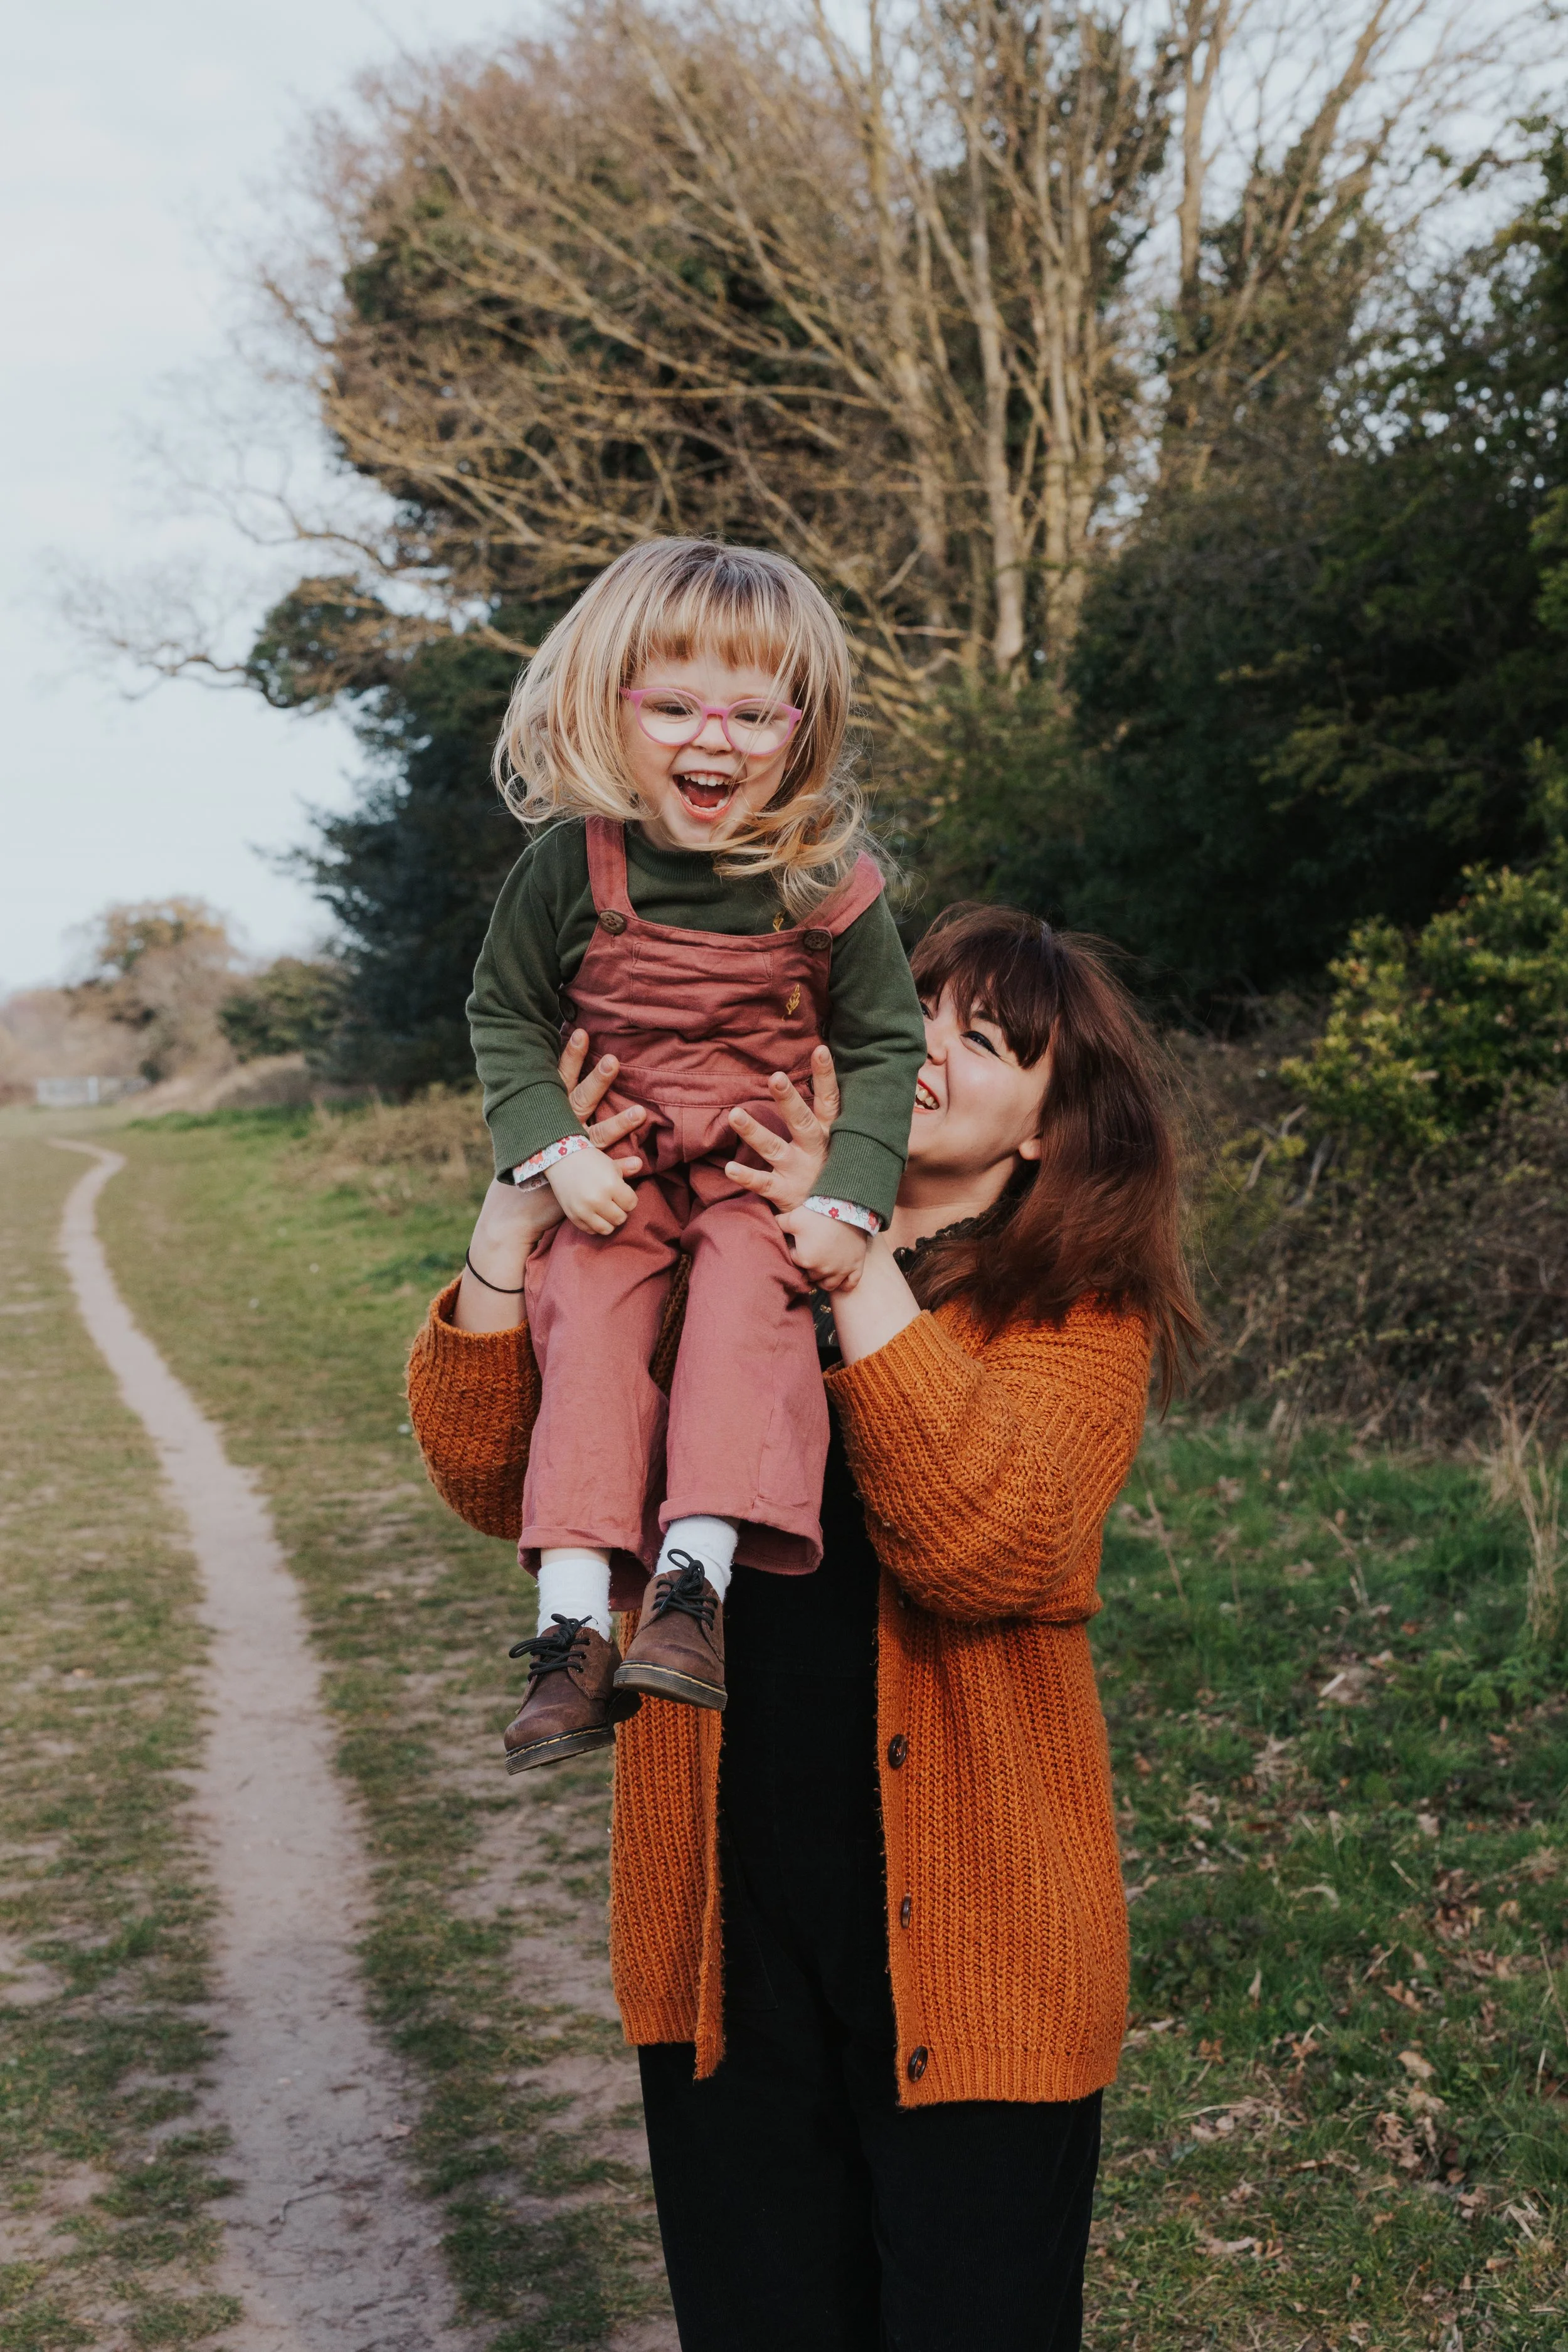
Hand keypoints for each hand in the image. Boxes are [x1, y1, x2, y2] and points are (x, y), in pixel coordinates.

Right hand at [454, 1034, 646, 1325]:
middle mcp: (559, 1132)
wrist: (516, 1211)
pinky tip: (638, 1163)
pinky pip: (603, 1171)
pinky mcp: (578, 1181)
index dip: (569, 1056)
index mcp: (549, 1115)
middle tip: (614, 1060)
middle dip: (596, 1080)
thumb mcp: (535, 1129)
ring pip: (597, 1135)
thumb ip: (549, 1106)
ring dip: (619, 1124)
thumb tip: (554, 1075)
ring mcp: (570, 1157)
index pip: (560, 1079)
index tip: (579, 1030)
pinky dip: (620, 1167)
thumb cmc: (528, 1164)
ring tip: (641, 1112)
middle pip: (580, 1100)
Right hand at [547, 1143, 638, 1234]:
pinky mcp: (573, 1217)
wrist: (560, 1161)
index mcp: (611, 1185)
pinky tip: (594, 1213)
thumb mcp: (610, 1163)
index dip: (629, 1199)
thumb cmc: (589, 1160)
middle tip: (613, 1202)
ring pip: (607, 1229)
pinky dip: (594, 1224)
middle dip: (620, 1210)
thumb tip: (640, 1164)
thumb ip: (627, 1167)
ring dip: (609, 1221)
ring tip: (605, 1210)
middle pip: (620, 1218)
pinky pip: (591, 1230)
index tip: (622, 1194)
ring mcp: (584, 1210)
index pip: (631, 1204)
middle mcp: (598, 1200)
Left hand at [724, 1045, 839, 1211]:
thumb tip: (826, 1082)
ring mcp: (798, 1171)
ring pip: (774, 1148)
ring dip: (754, 1131)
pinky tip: (729, 1168)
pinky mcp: (784, 1193)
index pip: (830, 1101)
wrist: (840, 1223)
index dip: (826, 1075)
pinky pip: (762, 1183)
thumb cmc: (836, 1174)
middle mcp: (814, 1150)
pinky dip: (746, 1177)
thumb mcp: (842, 1146)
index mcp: (829, 1135)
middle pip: (801, 1121)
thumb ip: (831, 1119)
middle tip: (776, 1077)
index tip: (820, 1049)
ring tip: (735, 1114)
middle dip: (789, 1099)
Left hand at [777, 1204, 868, 1293]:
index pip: (794, 1260)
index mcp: (804, 1260)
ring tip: (822, 1268)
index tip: (800, 1240)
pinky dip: (844, 1284)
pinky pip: (849, 1284)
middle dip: (809, 1266)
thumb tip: (771, 1224)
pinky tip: (840, 1277)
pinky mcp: (856, 1266)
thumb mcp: (793, 1217)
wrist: (846, 1207)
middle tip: (812, 1251)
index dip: (796, 1249)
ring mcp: (841, 1270)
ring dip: (823, 1279)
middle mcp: (822, 1270)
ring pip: (828, 1285)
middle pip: (811, 1275)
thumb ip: (779, 1223)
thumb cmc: (817, 1213)